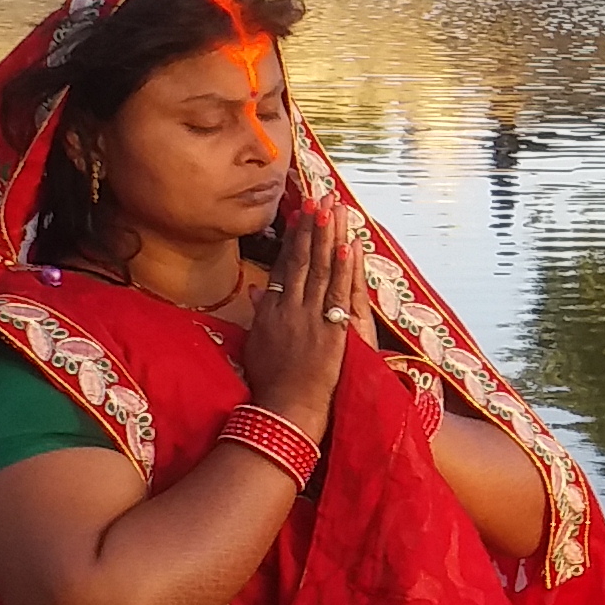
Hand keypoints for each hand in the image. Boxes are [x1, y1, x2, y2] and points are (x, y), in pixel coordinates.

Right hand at [237, 205, 360, 435]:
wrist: (286, 408)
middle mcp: (289, 309)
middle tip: (320, 196)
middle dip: (313, 227)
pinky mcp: (331, 331)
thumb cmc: (271, 382)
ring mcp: (311, 318)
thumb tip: (257, 290)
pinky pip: (338, 294)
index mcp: (271, 311)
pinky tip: (347, 245)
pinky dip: (343, 269)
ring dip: (329, 238)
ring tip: (335, 209)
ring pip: (321, 270)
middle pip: (303, 260)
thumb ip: (260, 314)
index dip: (295, 238)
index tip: (302, 213)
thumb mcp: (257, 344)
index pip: (285, 266)